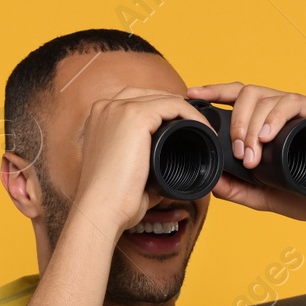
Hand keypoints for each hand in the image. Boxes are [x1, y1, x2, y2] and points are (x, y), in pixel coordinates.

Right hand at [71, 88, 213, 238]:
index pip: (138, 101)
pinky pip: (174, 105)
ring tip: (204, 132)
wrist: (101, 210)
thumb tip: (172, 164)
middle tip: (198, 130)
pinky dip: (193, 115)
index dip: (164, 112)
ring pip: (164, 98)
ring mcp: (119, 108)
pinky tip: (204, 130)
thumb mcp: (126, 169)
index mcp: (100, 117)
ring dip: (188, 112)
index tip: (184, 129)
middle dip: (176, 110)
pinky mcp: (135, 116)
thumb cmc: (113, 199)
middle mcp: (106, 106)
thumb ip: (144, 159)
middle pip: (151, 95)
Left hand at [185, 82, 305, 223]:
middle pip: (247, 95)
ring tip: (252, 155)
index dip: (214, 91)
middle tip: (239, 154)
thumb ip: (237, 190)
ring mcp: (302, 108)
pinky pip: (292, 102)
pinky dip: (275, 117)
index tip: (193, 96)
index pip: (238, 96)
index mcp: (269, 122)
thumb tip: (209, 181)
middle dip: (236, 123)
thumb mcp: (263, 197)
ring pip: (267, 98)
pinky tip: (267, 135)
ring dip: (252, 126)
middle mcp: (283, 110)